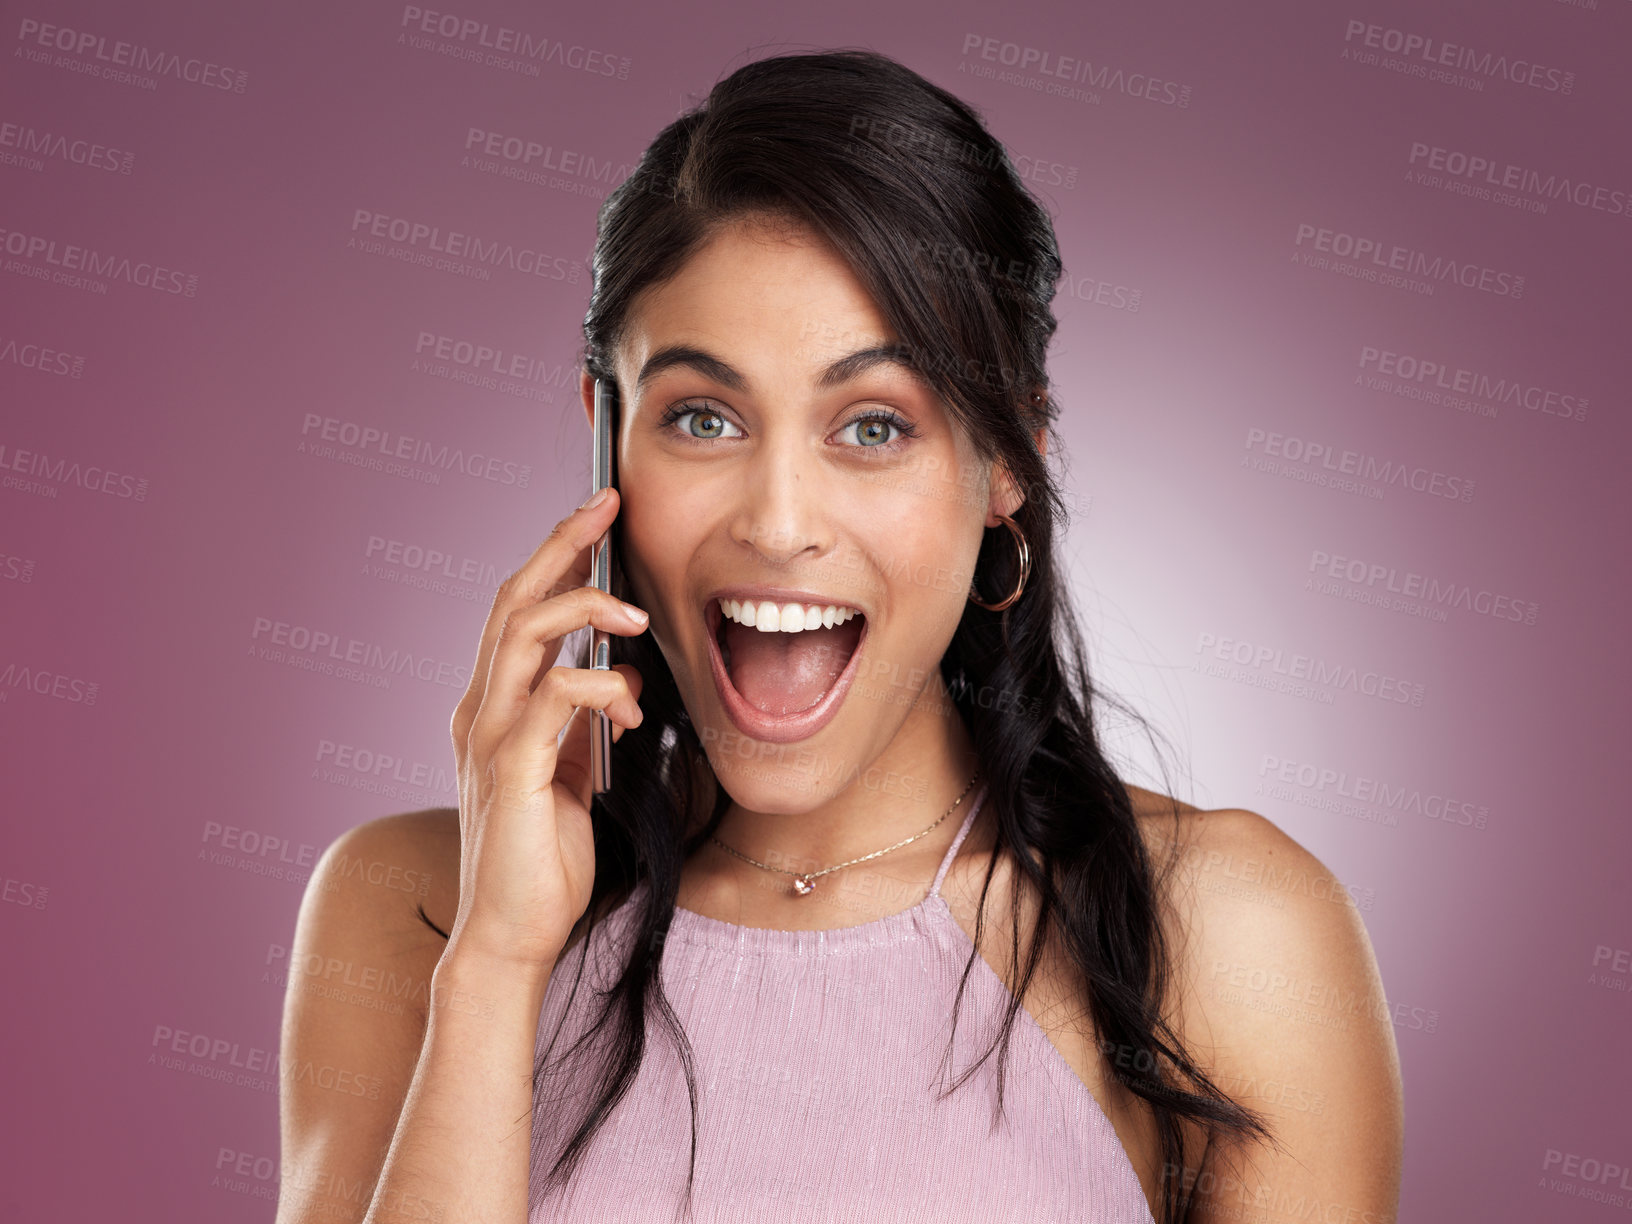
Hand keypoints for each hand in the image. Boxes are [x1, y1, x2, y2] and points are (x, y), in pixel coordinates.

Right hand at [446, 488, 646, 971]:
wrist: (513, 934)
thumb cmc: (545, 858)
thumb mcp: (570, 770)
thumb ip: (579, 720)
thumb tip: (615, 673)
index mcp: (493, 706)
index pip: (517, 609)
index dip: (553, 555)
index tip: (596, 513)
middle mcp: (481, 711)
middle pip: (513, 600)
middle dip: (562, 544)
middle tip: (607, 503)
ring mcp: (490, 740)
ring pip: (524, 635)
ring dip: (585, 609)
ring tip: (637, 617)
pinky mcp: (511, 773)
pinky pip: (549, 700)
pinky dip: (594, 685)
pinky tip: (624, 704)